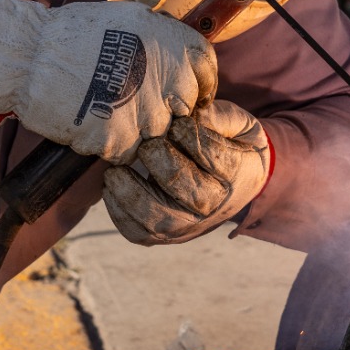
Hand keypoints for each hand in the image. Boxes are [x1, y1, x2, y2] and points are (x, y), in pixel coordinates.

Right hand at [0, 0, 215, 161]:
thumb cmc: (77, 33)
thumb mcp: (134, 19)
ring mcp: (150, 116)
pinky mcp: (122, 141)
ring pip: (156, 137)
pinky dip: (111, 144)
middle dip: (164, 111)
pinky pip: (127, 153)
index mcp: (181, 48)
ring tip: (107, 112)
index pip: (207, 76)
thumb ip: (166, 41)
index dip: (192, 86)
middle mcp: (174, 82)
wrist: (32, 56)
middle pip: (184, 111)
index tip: (177, 92)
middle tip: (135, 105)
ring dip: (136, 131)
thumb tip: (185, 58)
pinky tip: (92, 124)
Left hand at [103, 100, 271, 244]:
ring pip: (159, 218)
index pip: (213, 155)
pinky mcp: (167, 236)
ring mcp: (190, 226)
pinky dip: (119, 212)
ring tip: (115, 171)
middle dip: (160, 161)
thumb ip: (218, 115)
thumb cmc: (230, 144)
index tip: (177, 123)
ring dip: (131, 192)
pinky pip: (139, 233)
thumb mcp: (237, 123)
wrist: (237, 185)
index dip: (189, 134)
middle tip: (145, 144)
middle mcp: (216, 206)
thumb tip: (187, 113)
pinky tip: (111, 188)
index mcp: (238, 174)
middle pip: (187, 188)